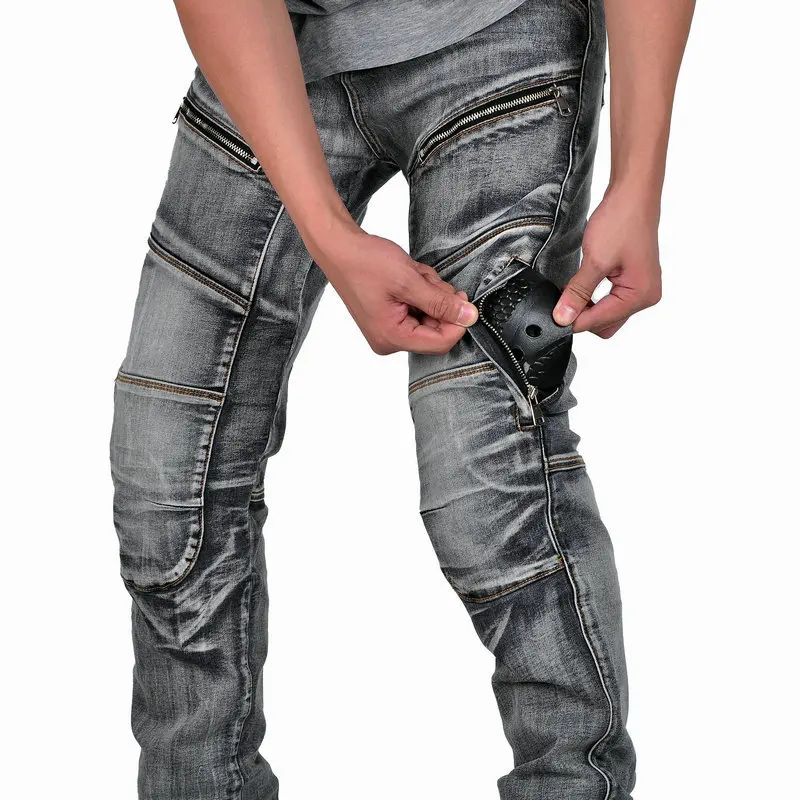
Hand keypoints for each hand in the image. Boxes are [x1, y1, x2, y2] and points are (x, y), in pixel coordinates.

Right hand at [309, 225, 478, 354]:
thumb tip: (470, 317)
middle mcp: (388, 341)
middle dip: (437, 301)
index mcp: (391, 337)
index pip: (440, 343)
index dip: (457, 321)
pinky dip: (418, 292)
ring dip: (427, 292)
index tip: (461, 297)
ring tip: (410, 273)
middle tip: (426, 278)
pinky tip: (406, 276)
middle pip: (435, 329)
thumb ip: (441, 302)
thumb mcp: (409, 280)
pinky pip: (416, 311)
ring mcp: (387, 331)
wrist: (338, 248)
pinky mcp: (387, 320)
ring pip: (428, 317)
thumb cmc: (365, 262)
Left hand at [553, 184, 661, 337]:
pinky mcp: (633, 280)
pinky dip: (595, 299)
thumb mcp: (595, 260)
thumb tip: (563, 317)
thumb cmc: (622, 220)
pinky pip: (611, 301)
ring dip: (589, 307)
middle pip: (606, 325)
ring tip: (572, 290)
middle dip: (584, 316)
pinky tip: (582, 286)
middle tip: (562, 301)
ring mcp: (641, 288)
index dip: (575, 320)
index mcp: (641, 295)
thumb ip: (578, 292)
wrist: (632, 194)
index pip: (601, 322)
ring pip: (608, 314)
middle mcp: (646, 296)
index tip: (554, 316)